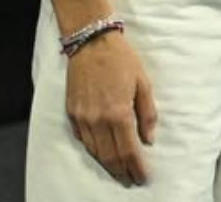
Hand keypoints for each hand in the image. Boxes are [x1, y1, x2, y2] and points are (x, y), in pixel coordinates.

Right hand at [64, 32, 157, 186]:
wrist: (91, 41)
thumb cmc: (122, 59)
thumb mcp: (143, 83)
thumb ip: (147, 113)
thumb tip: (149, 138)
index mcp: (118, 113)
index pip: (129, 150)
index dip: (137, 167)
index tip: (143, 177)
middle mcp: (98, 120)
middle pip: (110, 156)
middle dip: (122, 171)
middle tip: (131, 179)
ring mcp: (82, 118)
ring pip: (94, 151)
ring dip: (107, 164)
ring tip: (118, 171)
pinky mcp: (71, 113)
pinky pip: (83, 139)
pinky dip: (94, 149)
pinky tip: (102, 152)